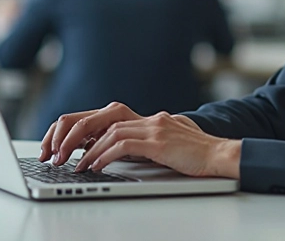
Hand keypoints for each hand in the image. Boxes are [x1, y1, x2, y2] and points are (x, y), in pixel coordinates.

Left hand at [38, 102, 240, 178]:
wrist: (222, 155)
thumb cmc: (199, 156)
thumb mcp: (170, 145)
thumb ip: (150, 143)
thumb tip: (126, 151)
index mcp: (152, 120)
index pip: (110, 118)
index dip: (87, 130)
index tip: (72, 146)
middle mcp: (151, 119)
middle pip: (103, 118)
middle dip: (78, 135)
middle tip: (61, 153)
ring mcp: (155, 128)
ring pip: (110, 132)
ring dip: (88, 150)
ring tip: (75, 165)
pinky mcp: (159, 142)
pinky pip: (123, 145)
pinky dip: (105, 155)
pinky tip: (96, 165)